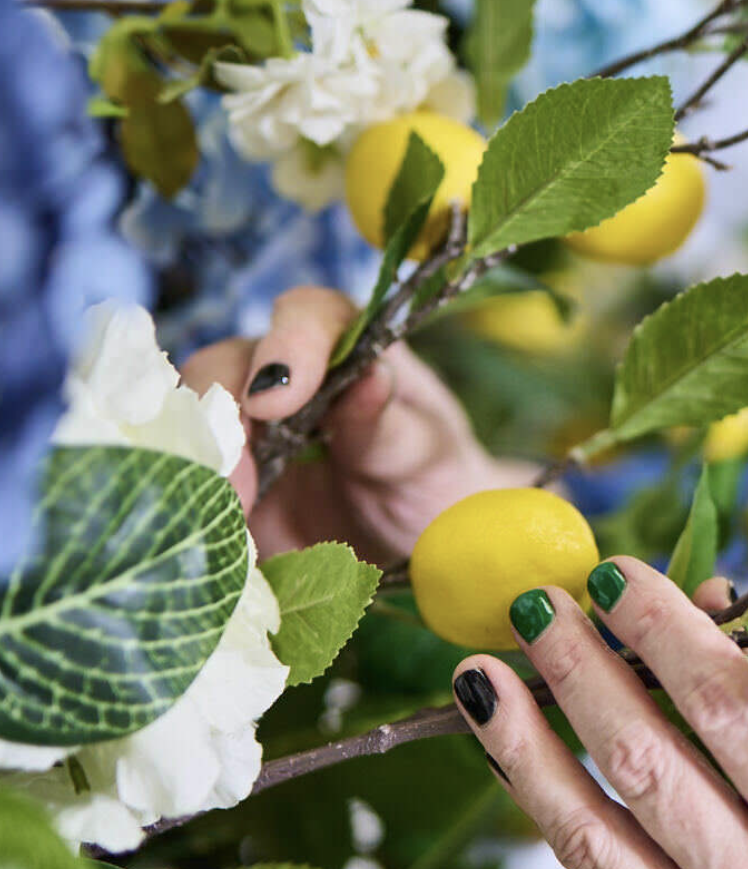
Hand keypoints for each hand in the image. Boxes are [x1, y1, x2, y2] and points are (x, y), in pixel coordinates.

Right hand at [180, 286, 524, 565]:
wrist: (423, 551)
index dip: (287, 345)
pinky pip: (188, 487)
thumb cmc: (437, 487)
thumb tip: (369, 378)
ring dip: (199, 468)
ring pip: (189, 425)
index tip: (276, 399)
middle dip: (222, 419)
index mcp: (345, 353)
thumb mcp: (428, 461)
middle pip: (223, 368)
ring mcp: (245, 436)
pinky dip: (191, 508)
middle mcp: (283, 382)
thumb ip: (393, 426)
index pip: (308, 317)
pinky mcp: (224, 490)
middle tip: (242, 483)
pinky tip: (213, 542)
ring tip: (231, 518)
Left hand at [449, 558, 747, 868]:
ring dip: (527, 741)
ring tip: (483, 674)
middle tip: (536, 603)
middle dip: (579, 669)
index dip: (663, 631)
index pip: (733, 707)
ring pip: (592, 826)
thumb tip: (706, 611)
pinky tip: (511, 754)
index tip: (619, 575)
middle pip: (646, 758)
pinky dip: (546, 807)